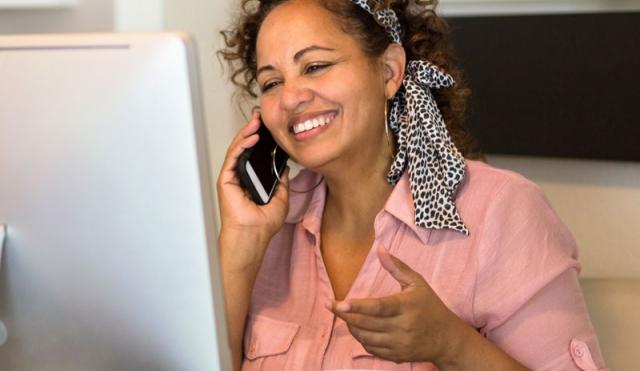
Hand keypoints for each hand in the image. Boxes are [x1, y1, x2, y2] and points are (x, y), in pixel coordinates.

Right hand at [217, 112, 289, 253]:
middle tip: (261, 116)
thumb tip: (285, 166)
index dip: (261, 139)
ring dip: (247, 133)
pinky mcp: (225, 179)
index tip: (269, 126)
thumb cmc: (263, 223)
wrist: (254, 235)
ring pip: (237, 149)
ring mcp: (232, 177)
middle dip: (253, 130)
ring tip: (257, 122)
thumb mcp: (281, 197)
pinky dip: (241, 145)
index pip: (255, 154)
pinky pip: (233, 157)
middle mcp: (240, 176)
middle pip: (245, 147)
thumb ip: (281, 180)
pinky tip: (252, 137)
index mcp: (252, 180)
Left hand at [329, 245, 466, 365]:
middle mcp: (403, 327)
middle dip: (345, 315)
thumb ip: (397, 266)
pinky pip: (372, 349)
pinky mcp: (397, 355)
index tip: (339, 303)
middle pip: (367, 324)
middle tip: (331, 306)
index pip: (378, 307)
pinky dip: (362, 339)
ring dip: (351, 327)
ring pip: (366, 338)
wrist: (447, 339)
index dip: (358, 306)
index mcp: (407, 306)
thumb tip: (380, 248)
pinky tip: (359, 328)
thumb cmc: (431, 306)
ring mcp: (400, 344)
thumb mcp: (417, 283)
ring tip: (345, 315)